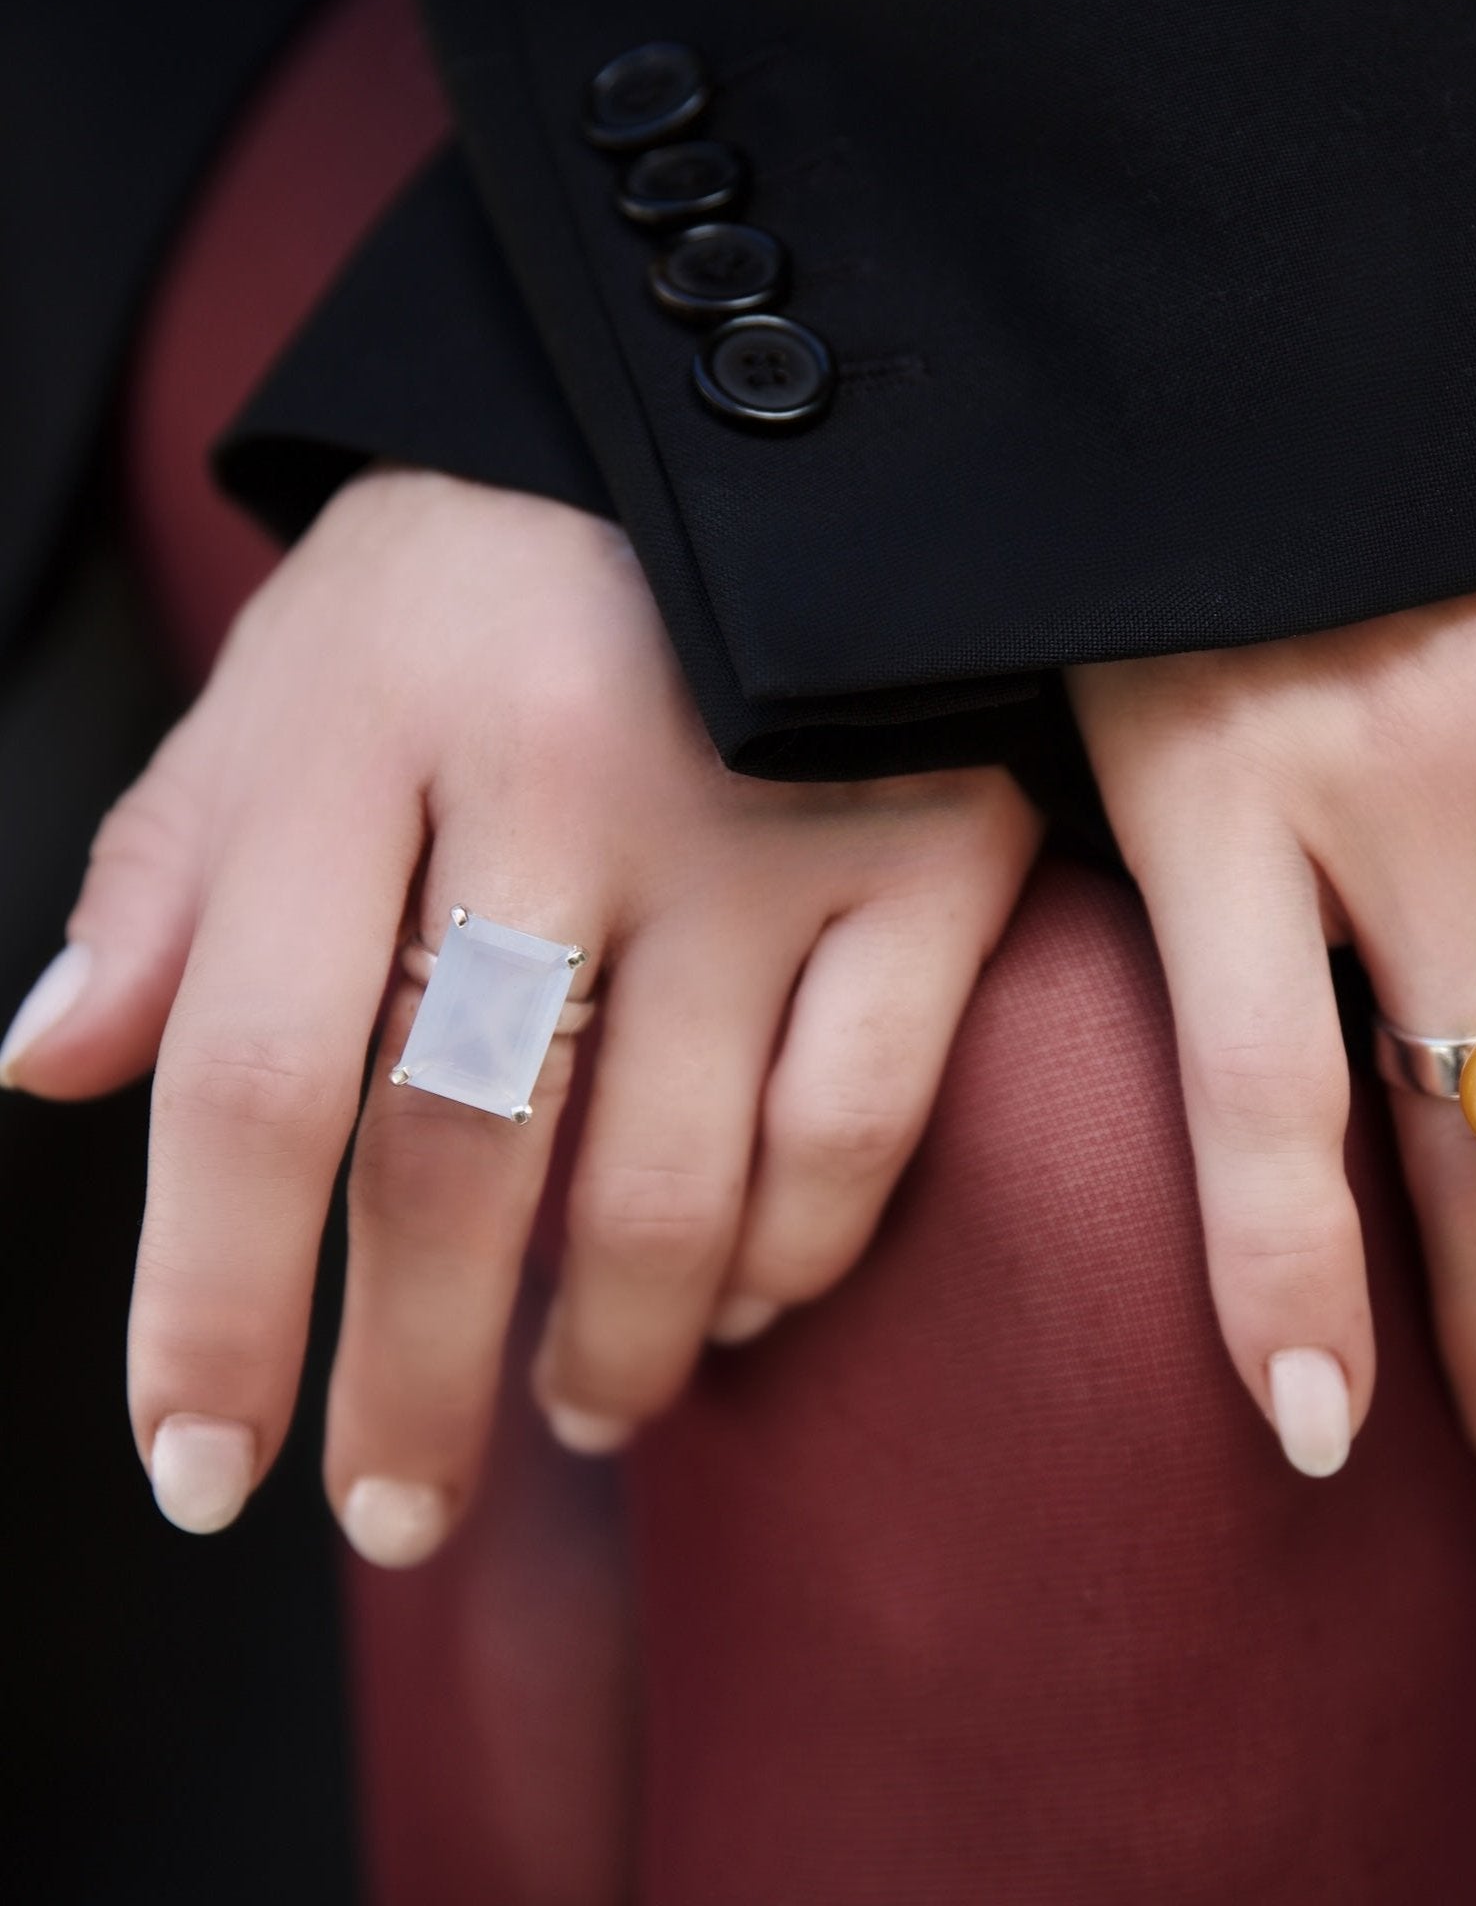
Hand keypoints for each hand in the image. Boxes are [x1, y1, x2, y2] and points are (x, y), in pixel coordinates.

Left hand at [0, 468, 1039, 1560]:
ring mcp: (763, 832)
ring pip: (670, 1185)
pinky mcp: (931, 852)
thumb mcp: (302, 669)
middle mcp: (560, 790)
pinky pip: (856, 1121)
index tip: (202, 1467)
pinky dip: (791, 1254)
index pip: (249, 1076)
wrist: (774, 415)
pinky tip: (745, 1303)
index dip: (210, 1305)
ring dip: (607, 1352)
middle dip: (408, 1388)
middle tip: (392, 1515)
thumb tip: (48, 1074)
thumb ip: (173, 868)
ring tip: (575, 1411)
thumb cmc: (498, 566)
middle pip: (459, 1165)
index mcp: (366, 732)